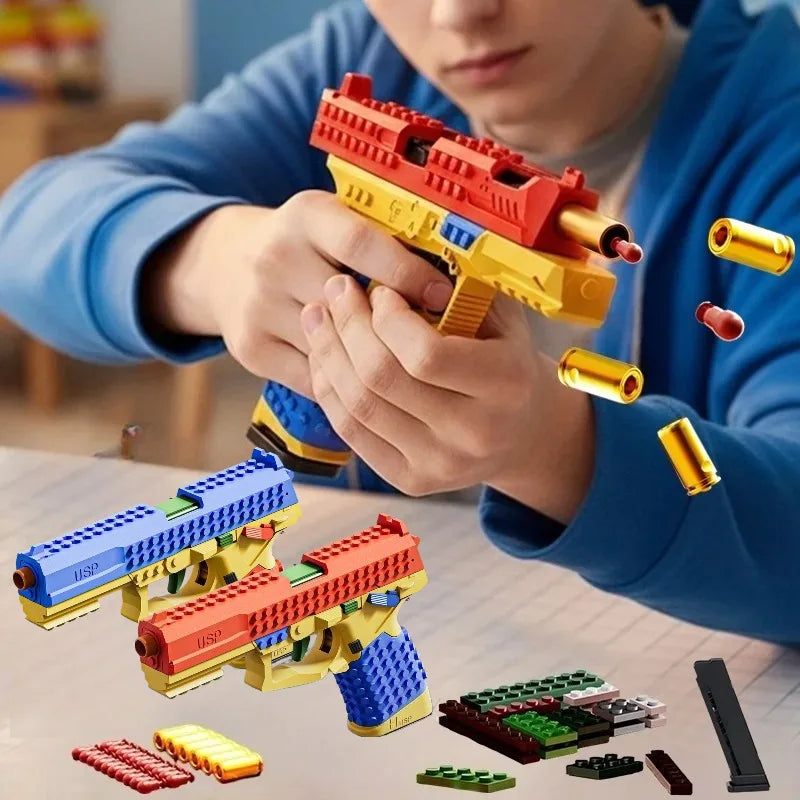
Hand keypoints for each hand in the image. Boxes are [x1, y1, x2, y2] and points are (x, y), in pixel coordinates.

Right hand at [140, 193, 453, 396]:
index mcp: (306, 215)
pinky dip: (344, 383)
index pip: (363, 245)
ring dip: (373, 359)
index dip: (410, 274)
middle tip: (434, 341)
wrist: (222, 265)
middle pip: (350, 303)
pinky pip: (314, 379)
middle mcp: (276, 256)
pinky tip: (365, 378)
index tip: (444, 298)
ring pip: (334, 348)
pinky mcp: (250, 347)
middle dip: (396, 325)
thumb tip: (452, 273)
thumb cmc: (303, 246)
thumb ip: (382, 239)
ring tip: (405, 363)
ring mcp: (258, 305)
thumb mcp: (334, 221)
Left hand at [302, 275, 595, 520]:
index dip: (389, 317)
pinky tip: (325, 357)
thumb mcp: (500, 316)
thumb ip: (458, 289)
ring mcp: (439, 464)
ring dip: (328, 353)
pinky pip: (351, 431)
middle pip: (382, 379)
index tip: (379, 290)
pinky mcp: (410, 480)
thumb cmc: (503, 358)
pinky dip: (329, 388)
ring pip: (358, 405)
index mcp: (506, 385)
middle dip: (347, 326)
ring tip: (318, 317)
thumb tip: (394, 251)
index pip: (426, 355)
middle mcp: (475, 433)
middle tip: (335, 291)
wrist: (519, 430)